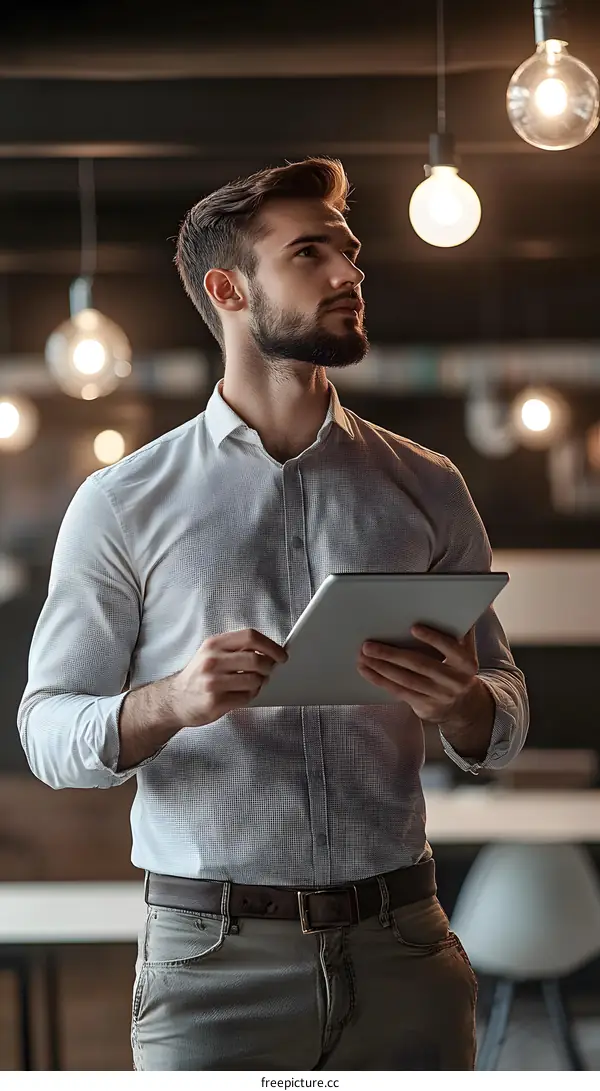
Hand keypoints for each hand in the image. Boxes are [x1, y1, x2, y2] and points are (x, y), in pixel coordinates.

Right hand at [173, 628, 287, 726]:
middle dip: (269, 667)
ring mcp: (213, 682)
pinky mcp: (215, 701)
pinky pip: (246, 697)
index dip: (271, 645)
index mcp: (214, 644)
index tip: (281, 655)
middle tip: (270, 671)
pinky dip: (251, 696)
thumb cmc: (199, 675)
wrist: (175, 699)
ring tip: (254, 684)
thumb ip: (235, 648)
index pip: (250, 636)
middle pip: (256, 659)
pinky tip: (243, 694)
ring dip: (260, 683)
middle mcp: (212, 661)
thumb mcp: (211, 653)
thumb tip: (268, 650)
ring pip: (254, 680)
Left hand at [357, 624, 481, 725]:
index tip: (414, 627)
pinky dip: (381, 680)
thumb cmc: (457, 668)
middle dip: (392, 654)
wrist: (463, 704)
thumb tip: (455, 602)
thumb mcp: (466, 650)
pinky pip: (399, 692)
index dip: (433, 638)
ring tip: (364, 656)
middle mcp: (455, 681)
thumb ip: (461, 630)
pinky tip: (367, 671)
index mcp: (466, 663)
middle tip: (369, 645)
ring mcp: (439, 695)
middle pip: (420, 665)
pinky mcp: (425, 706)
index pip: (450, 648)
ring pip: (406, 680)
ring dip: (381, 668)